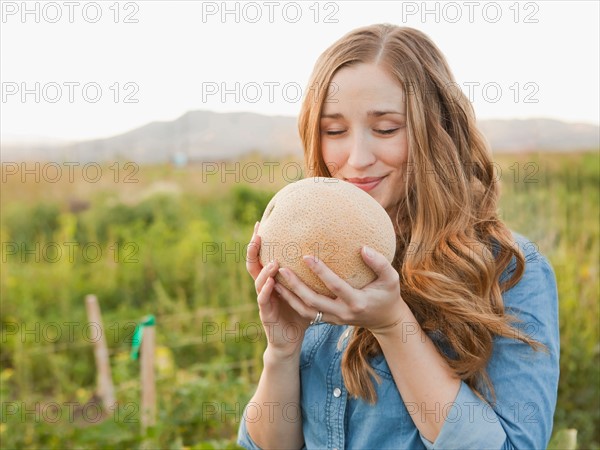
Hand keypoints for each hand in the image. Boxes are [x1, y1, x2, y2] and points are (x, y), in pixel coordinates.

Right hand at [246, 222, 306, 358]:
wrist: (290, 340)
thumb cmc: (299, 313)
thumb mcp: (306, 290)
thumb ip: (311, 274)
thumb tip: (332, 254)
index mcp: (271, 279)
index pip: (262, 255)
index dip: (259, 241)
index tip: (261, 222)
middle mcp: (264, 286)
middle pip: (254, 263)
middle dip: (253, 249)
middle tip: (258, 233)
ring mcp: (263, 300)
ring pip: (258, 280)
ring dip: (265, 269)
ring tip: (274, 260)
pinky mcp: (265, 313)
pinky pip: (263, 300)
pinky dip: (266, 290)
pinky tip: (271, 282)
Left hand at [273, 246, 407, 334]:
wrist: (385, 320)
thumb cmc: (388, 294)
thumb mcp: (391, 279)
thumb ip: (379, 263)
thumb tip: (362, 248)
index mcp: (357, 302)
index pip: (335, 286)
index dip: (320, 272)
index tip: (306, 256)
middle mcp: (342, 313)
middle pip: (313, 302)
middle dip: (296, 286)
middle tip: (281, 269)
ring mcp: (333, 319)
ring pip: (305, 310)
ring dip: (289, 296)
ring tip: (274, 280)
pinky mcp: (327, 320)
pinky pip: (306, 313)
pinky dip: (292, 302)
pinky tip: (281, 288)